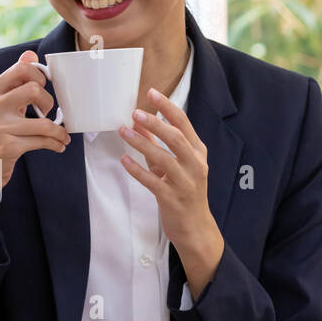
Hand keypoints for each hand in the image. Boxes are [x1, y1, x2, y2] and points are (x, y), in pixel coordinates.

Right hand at [0, 50, 70, 256]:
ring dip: (59, 130)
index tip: (44, 88)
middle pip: (33, 90)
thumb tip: (31, 54)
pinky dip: (55, 144)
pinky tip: (58, 146)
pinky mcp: (7, 147)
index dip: (39, 76)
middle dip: (49, 102)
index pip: (20, 69)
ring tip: (62, 135)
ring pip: (43, 121)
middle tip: (49, 112)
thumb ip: (13, 82)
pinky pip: (42, 141)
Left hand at [118, 87, 223, 294]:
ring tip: (124, 132)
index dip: (168, 108)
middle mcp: (195, 165)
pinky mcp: (173, 199)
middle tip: (135, 112)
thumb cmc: (183, 191)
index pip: (184, 124)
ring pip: (164, 159)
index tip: (151, 93)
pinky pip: (153, 182)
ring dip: (142, 144)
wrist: (194, 227)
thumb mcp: (172, 165)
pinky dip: (138, 170)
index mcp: (197, 153)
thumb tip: (139, 121)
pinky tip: (124, 160)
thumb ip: (156, 144)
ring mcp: (185, 183)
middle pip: (176, 139)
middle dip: (156, 123)